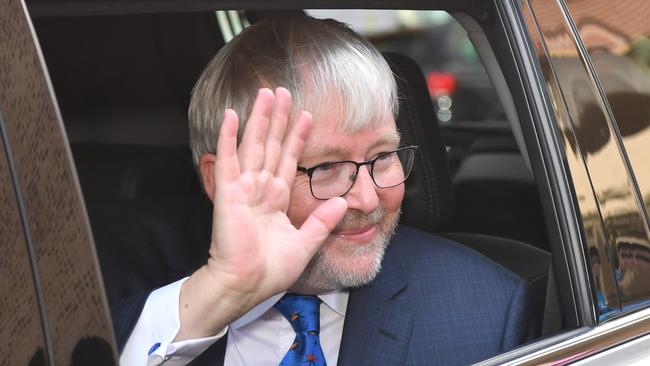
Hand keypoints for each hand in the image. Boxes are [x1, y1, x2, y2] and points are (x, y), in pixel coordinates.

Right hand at [176, 88, 346, 339]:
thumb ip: (322, 221)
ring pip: (253, 145)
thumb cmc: (270, 270)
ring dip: (259, 118)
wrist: (247, 284)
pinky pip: (228, 159)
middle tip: (283, 91)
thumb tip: (344, 201)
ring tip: (266, 93)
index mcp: (276, 199)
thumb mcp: (305, 243)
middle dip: (278, 118)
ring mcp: (243, 188)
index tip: (307, 116)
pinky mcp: (228, 193)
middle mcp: (260, 189)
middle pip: (272, 145)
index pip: (289, 159)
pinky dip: (228, 136)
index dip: (297, 137)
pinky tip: (231, 114)